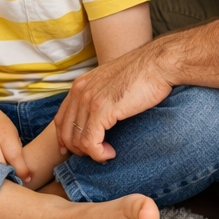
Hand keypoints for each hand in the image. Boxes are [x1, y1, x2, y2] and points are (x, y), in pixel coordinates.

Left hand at [55, 42, 172, 161]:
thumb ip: (99, 96)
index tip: (72, 151)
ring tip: (107, 153)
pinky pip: (90, 142)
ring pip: (77, 140)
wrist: (157, 64)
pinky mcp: (102, 109)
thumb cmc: (141, 75)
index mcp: (80, 85)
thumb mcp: (111, 83)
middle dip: (77, 149)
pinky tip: (111, 153)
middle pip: (65, 131)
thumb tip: (99, 118)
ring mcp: (89, 100)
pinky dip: (98, 153)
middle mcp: (80, 91)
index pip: (60, 118)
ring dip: (91, 153)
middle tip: (95, 154)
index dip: (64, 138)